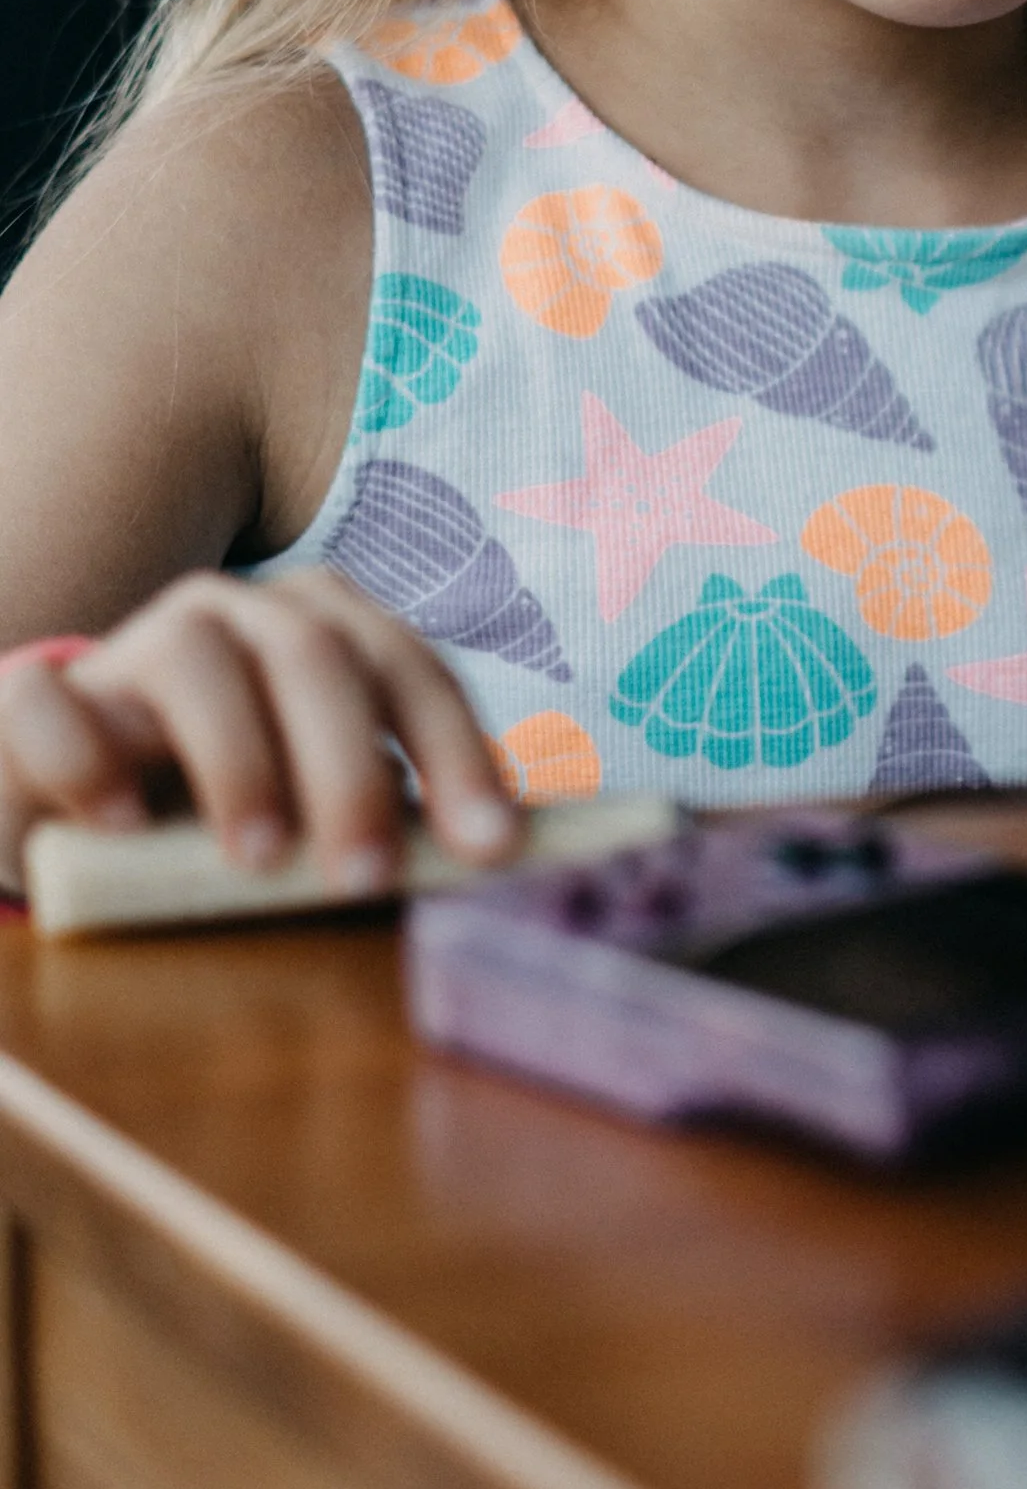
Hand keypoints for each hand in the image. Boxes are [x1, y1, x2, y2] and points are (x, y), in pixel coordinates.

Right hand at [0, 572, 520, 891]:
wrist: (84, 809)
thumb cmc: (232, 813)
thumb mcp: (327, 812)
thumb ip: (405, 817)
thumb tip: (515, 848)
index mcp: (326, 628)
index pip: (410, 671)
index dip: (458, 753)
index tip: (492, 847)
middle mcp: (238, 612)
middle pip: (313, 657)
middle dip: (352, 769)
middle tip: (365, 876)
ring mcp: (136, 644)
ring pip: (194, 659)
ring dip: (239, 761)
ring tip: (258, 859)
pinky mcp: (37, 697)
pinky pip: (50, 706)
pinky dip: (92, 763)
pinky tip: (123, 825)